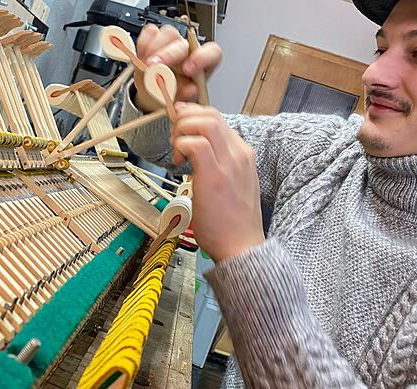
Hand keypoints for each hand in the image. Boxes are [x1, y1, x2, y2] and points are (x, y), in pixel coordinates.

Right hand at [132, 24, 221, 111]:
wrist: (157, 93)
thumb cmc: (174, 95)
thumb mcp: (182, 100)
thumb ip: (187, 94)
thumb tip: (190, 90)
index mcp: (202, 64)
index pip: (212, 53)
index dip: (201, 58)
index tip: (188, 70)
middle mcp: (189, 50)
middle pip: (183, 43)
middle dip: (168, 55)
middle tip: (154, 69)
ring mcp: (172, 42)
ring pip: (168, 34)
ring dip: (153, 50)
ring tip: (146, 67)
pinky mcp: (156, 37)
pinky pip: (150, 32)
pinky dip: (143, 45)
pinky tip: (141, 58)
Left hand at [170, 103, 264, 260]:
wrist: (242, 246)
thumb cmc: (231, 221)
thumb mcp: (230, 184)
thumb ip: (216, 164)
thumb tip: (193, 151)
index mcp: (243, 154)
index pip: (217, 118)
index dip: (192, 116)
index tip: (179, 128)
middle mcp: (239, 154)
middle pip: (210, 114)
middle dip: (184, 119)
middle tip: (173, 139)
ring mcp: (229, 163)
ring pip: (204, 122)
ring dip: (182, 131)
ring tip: (176, 152)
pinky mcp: (215, 176)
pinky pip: (196, 144)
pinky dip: (181, 146)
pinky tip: (178, 163)